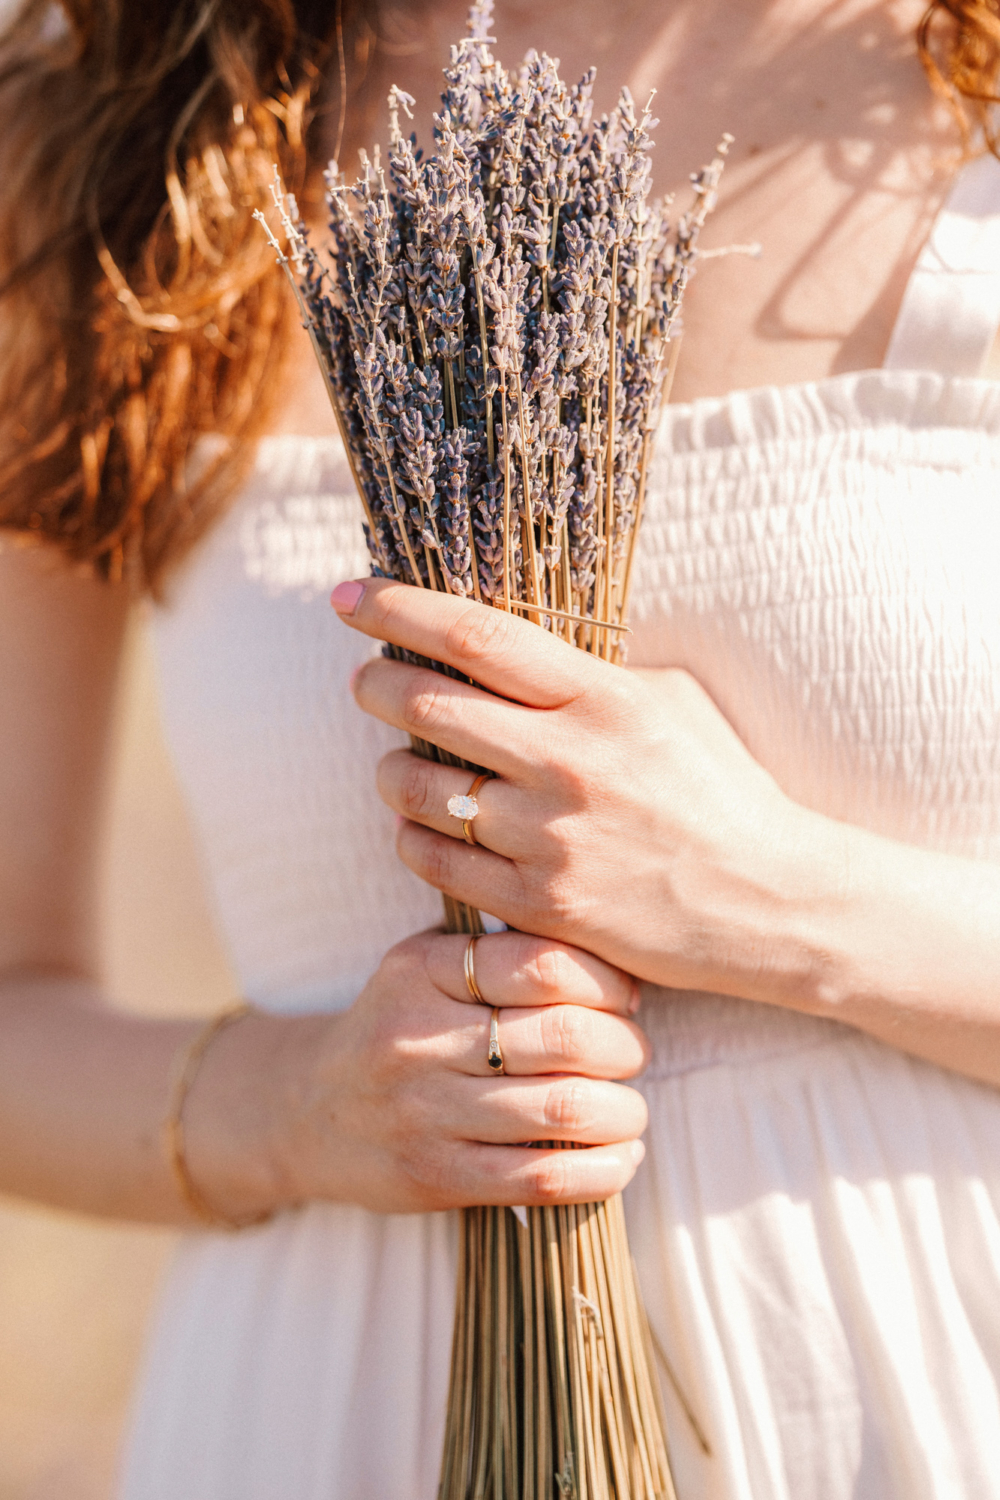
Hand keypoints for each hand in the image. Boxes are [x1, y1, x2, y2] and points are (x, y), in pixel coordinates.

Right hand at [254, 928, 648, 1214]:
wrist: (307, 1112)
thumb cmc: (397, 1029)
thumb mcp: (425, 968)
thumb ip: (500, 953)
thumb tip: (620, 971)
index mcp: (420, 970)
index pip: (542, 964)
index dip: (606, 982)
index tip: (625, 999)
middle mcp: (417, 1038)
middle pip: (563, 1037)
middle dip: (624, 1047)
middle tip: (633, 1054)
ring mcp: (422, 1112)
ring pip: (563, 1109)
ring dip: (622, 1112)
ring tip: (630, 1109)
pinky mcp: (433, 1177)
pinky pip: (542, 1179)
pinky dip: (602, 1171)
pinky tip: (619, 1158)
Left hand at [333, 577, 829, 1009]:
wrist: (767, 901)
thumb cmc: (720, 789)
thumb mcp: (669, 702)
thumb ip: (588, 674)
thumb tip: (503, 650)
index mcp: (602, 699)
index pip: (474, 637)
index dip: (397, 609)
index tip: (349, 594)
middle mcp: (567, 763)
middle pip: (427, 707)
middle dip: (375, 685)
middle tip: (364, 681)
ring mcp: (548, 838)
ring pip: (418, 790)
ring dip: (390, 768)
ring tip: (399, 762)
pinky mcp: (538, 903)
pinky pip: (434, 862)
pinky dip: (413, 837)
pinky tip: (424, 826)